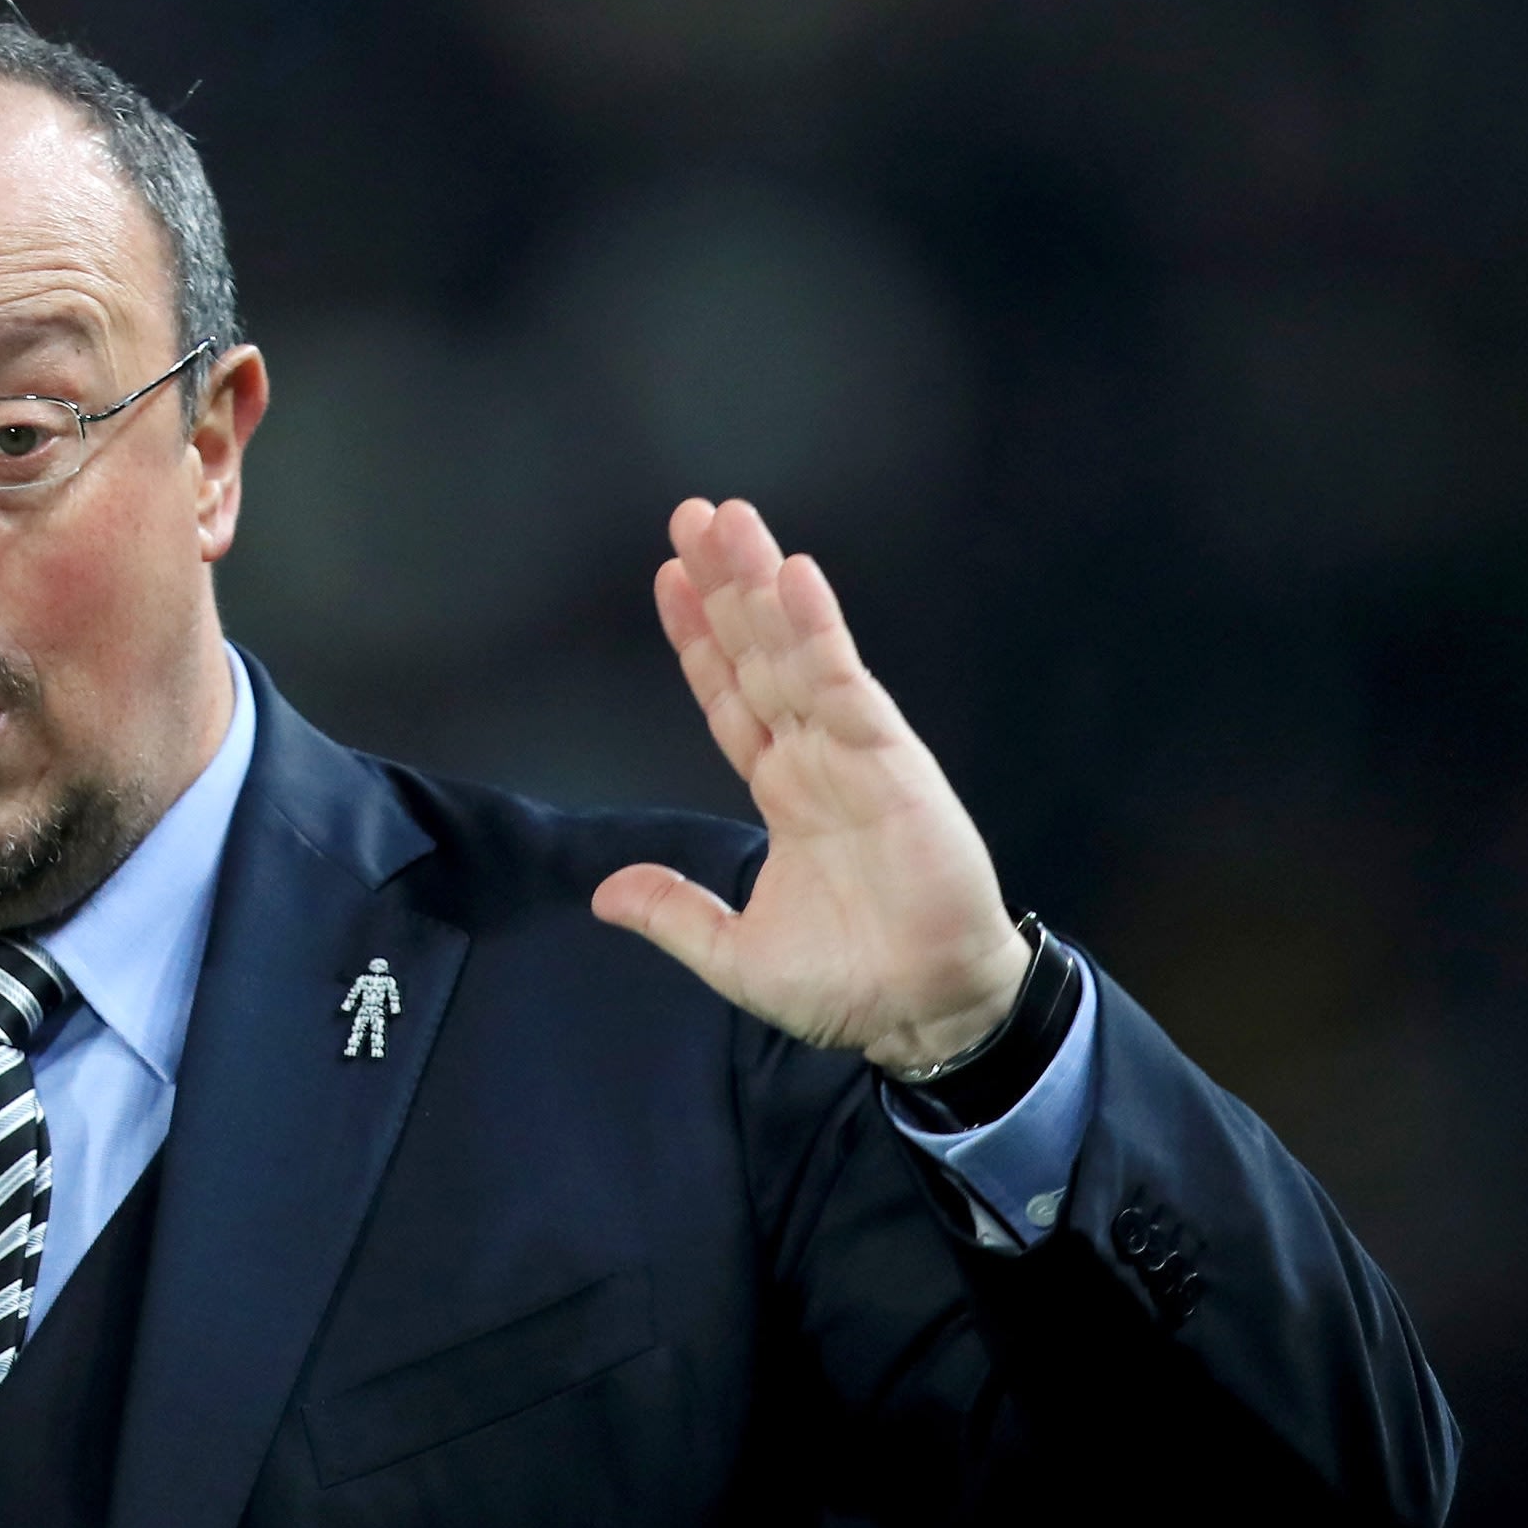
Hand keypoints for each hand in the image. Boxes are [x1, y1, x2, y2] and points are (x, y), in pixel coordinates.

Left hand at [590, 499, 1027, 1070]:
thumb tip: (606, 893)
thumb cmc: (846, 985)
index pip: (729, 697)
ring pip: (796, 651)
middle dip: (725, 585)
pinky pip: (846, 683)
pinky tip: (794, 577)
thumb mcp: (733, 955)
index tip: (667, 580)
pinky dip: (820, 629)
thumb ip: (674, 913)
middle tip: (692, 516)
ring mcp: (853, 753)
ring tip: (730, 520)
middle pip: (758, 653)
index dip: (699, 639)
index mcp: (782, 792)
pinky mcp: (892, 761)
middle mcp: (814, 758)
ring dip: (763, 584)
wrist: (922, 1012)